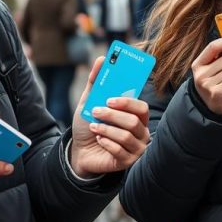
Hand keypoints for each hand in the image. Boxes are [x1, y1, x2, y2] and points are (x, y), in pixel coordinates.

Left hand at [70, 57, 150, 177]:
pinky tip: (98, 140)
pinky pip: (120, 151)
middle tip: (96, 111)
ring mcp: (137, 148)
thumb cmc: (89, 125)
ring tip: (94, 126)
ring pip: (126, 136)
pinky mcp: (129, 162)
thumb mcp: (90, 103)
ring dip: (106, 129)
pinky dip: (106, 143)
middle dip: (113, 116)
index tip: (110, 98)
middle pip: (134, 121)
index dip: (128, 102)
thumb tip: (101, 59)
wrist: (80, 151)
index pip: (141, 107)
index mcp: (136, 116)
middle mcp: (141, 131)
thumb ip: (96, 82)